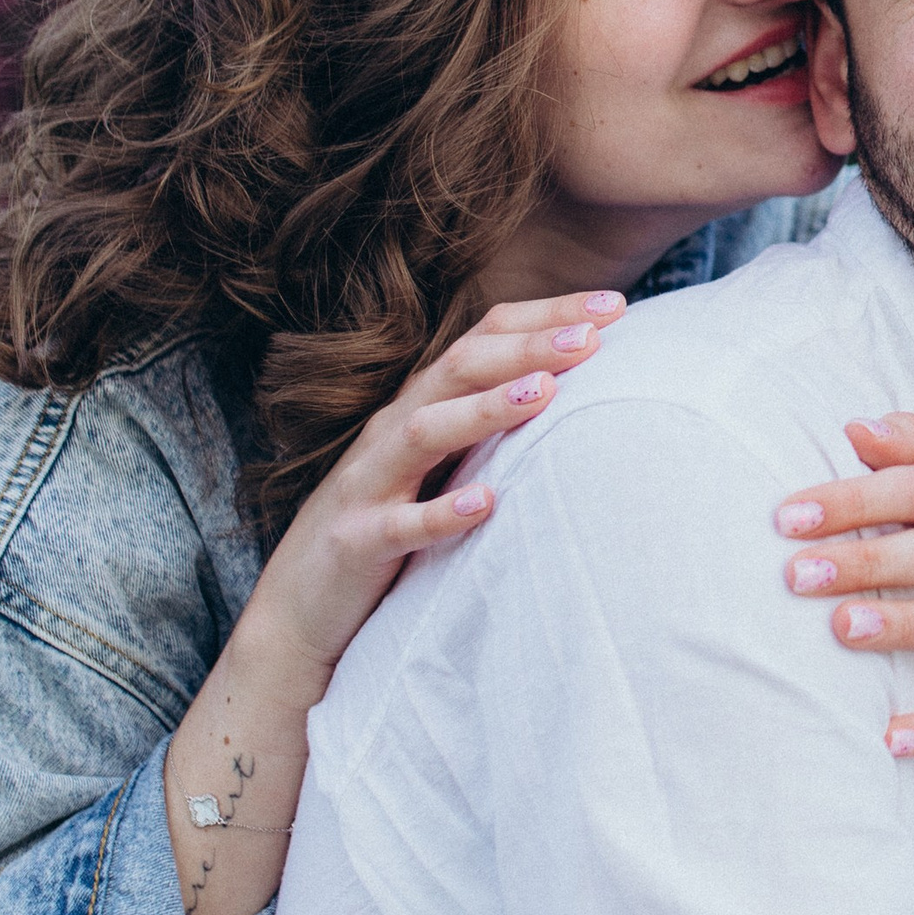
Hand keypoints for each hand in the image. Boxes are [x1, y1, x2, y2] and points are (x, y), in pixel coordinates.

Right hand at [244, 289, 629, 690]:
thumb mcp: (439, 466)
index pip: (482, 340)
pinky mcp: (355, 543)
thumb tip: (574, 389)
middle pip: (458, 369)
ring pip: (424, 432)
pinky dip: (442, 514)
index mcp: (419, 406)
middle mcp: (391, 432)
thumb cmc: (386, 527)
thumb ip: (488, 425)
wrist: (298, 609)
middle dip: (527, 347)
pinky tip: (486, 504)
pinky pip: (398, 526)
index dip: (544, 317)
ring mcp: (368, 485)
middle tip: (593, 335)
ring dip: (485, 410)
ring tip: (544, 391)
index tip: (615, 305)